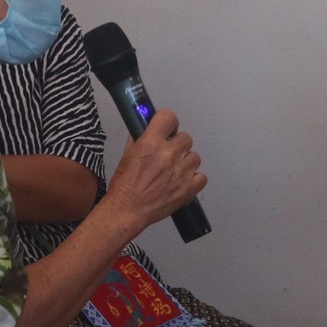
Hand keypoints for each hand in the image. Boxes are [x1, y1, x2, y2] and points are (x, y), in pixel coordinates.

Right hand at [101, 108, 205, 230]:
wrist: (128, 209)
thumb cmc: (125, 186)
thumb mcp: (128, 154)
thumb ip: (141, 139)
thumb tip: (148, 130)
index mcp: (151, 143)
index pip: (169, 117)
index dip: (168, 123)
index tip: (167, 129)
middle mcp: (168, 154)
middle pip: (185, 138)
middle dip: (177, 146)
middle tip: (168, 156)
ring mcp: (181, 171)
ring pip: (195, 157)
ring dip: (185, 162)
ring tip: (173, 172)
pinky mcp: (188, 188)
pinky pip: (202, 176)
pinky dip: (194, 179)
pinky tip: (182, 181)